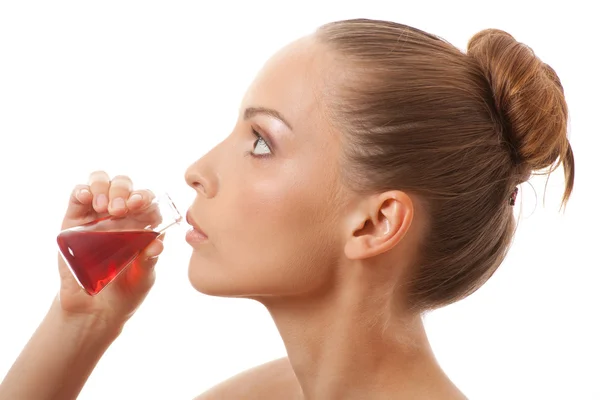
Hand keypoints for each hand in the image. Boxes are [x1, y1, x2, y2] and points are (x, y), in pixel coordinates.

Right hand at [57, 171, 163, 330]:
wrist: (95, 311)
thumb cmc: (126, 292)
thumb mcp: (144, 277)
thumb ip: (149, 260)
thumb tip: (158, 243)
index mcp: (143, 224)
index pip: (147, 199)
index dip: (145, 196)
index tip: (140, 204)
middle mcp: (122, 215)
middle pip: (124, 186)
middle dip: (123, 190)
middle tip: (120, 209)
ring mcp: (97, 216)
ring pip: (101, 183)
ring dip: (104, 187)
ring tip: (104, 208)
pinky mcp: (74, 221)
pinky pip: (78, 195)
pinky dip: (83, 190)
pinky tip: (88, 198)